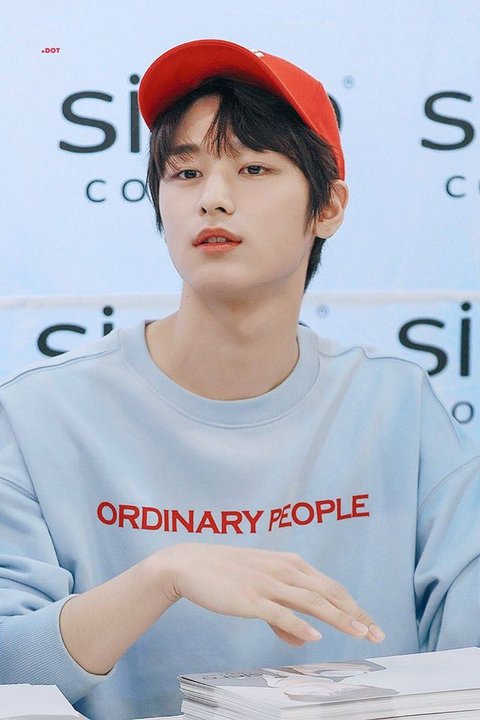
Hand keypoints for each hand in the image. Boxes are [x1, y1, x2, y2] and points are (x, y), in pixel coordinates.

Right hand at [158, 543, 384, 645]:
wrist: (191, 564)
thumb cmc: (228, 576)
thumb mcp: (261, 590)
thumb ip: (284, 613)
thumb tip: (304, 640)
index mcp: (290, 564)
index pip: (330, 586)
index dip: (353, 606)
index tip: (371, 624)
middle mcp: (284, 570)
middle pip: (328, 593)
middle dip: (355, 614)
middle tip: (376, 634)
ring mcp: (268, 583)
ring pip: (311, 601)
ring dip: (338, 618)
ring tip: (359, 633)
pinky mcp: (250, 598)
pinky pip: (279, 612)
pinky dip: (298, 624)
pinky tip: (314, 635)